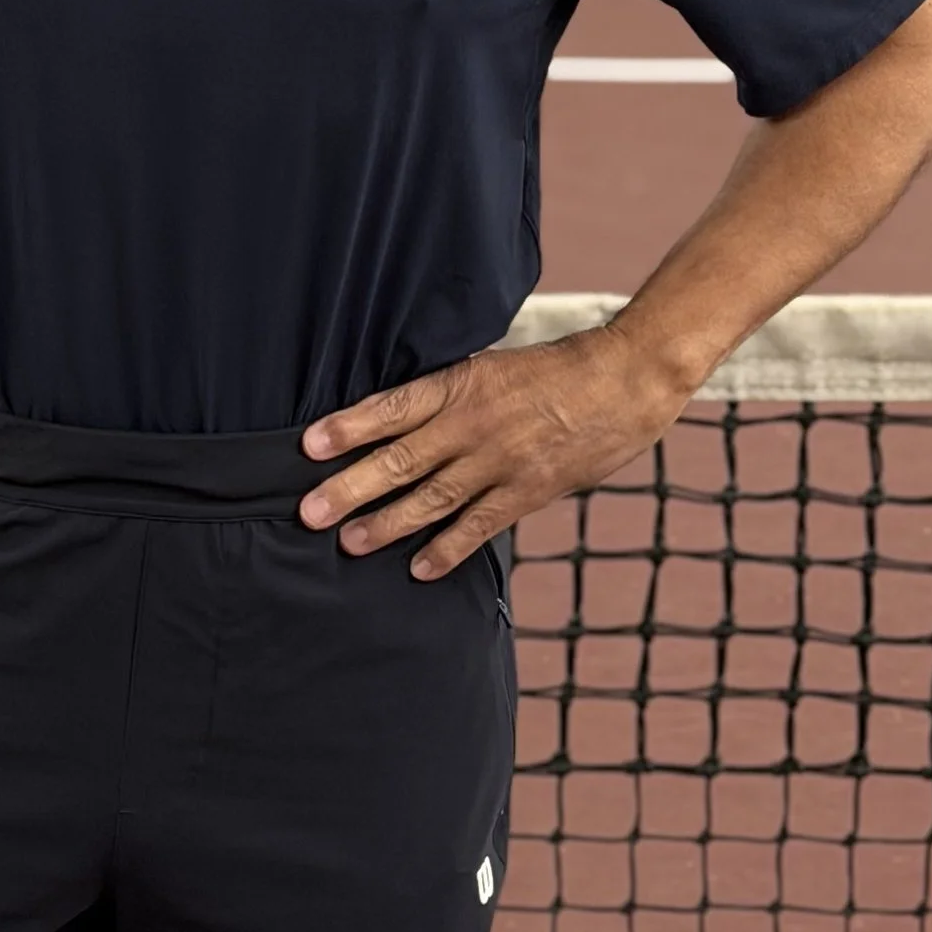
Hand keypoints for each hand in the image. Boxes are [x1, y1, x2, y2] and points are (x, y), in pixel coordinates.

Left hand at [298, 327, 692, 579]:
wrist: (624, 380)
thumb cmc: (554, 368)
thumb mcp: (492, 364)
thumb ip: (448, 393)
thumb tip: (396, 418)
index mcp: (460, 384)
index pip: (392, 407)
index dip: (348, 426)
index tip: (307, 445)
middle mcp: (472, 424)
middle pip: (401, 459)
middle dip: (350, 487)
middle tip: (309, 511)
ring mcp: (500, 461)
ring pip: (432, 497)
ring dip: (387, 523)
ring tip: (350, 542)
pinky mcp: (527, 492)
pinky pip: (479, 525)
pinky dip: (447, 549)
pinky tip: (419, 567)